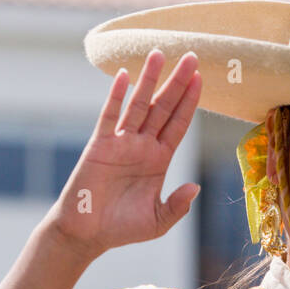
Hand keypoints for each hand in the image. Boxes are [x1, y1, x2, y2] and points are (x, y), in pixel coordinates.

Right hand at [44, 48, 202, 261]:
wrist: (88, 233)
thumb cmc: (121, 228)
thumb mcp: (158, 221)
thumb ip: (177, 205)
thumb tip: (194, 187)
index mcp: (159, 160)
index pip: (178, 124)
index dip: (190, 102)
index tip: (201, 79)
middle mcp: (142, 146)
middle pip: (163, 107)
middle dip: (177, 82)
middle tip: (191, 56)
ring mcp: (121, 143)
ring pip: (139, 105)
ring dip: (149, 80)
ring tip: (159, 54)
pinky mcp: (100, 145)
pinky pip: (110, 116)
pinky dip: (116, 96)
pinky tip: (124, 76)